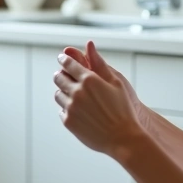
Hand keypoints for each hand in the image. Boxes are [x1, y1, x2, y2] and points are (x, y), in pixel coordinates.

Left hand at [53, 41, 146, 157]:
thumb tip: (89, 44)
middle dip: (61, 75)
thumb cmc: (123, 109)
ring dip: (63, 93)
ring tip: (74, 96)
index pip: (68, 64)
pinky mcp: (68, 121)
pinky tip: (78, 111)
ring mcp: (71, 108)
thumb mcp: (116, 82)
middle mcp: (77, 92)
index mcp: (89, 79)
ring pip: (58, 95)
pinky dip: (67, 109)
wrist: (123, 138)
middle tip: (66, 77)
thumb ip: (99, 63)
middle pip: (58, 78)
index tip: (62, 58)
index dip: (64, 59)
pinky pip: (61, 111)